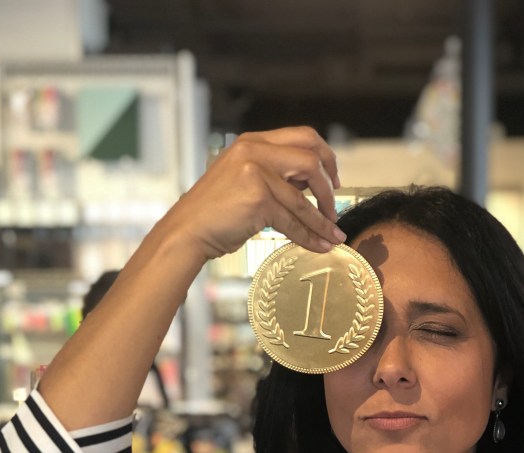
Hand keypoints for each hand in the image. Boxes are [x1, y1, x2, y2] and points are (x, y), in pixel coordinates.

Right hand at [166, 126, 346, 261]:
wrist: (187, 230)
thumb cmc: (214, 211)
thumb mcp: (243, 179)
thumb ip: (274, 175)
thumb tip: (311, 185)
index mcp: (253, 142)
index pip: (303, 136)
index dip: (325, 156)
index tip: (334, 178)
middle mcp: (255, 151)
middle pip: (311, 158)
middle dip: (330, 186)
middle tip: (335, 206)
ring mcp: (256, 173)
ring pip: (304, 199)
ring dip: (324, 220)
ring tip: (335, 235)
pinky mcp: (258, 199)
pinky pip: (293, 220)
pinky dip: (310, 236)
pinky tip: (321, 245)